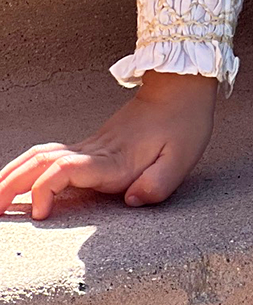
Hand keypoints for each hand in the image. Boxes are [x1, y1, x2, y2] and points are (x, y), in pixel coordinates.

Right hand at [0, 70, 219, 220]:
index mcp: (112, 159)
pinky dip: (26, 167)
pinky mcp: (90, 145)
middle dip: (12, 186)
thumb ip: (158, 184)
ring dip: (13, 175)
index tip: (40, 215)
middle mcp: (94, 151)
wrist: (180, 90)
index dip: (45, 190)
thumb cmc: (183, 125)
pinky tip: (15, 179)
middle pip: (40, 163)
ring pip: (39, 156)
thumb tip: (130, 202)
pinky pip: (49, 155)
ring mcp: (89, 146)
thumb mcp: (182, 158)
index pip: (64, 171)